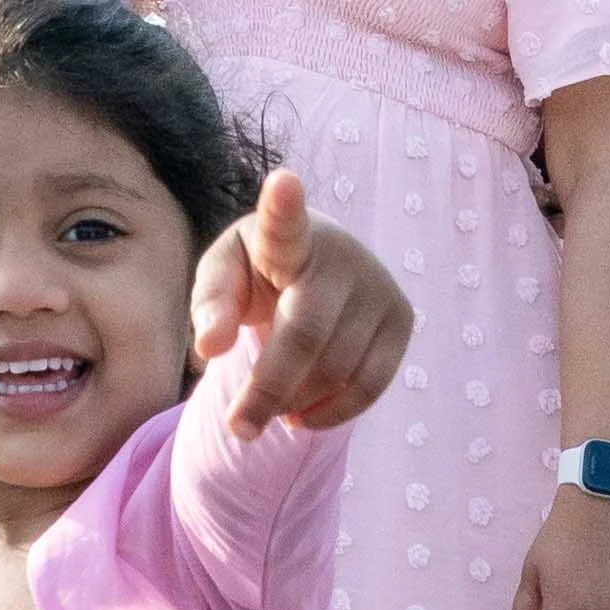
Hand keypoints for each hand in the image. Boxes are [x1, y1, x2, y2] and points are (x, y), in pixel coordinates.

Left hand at [192, 169, 412, 440]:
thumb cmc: (257, 273)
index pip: (284, 222)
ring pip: (335, 369)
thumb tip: (208, 348)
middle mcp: (341, 255)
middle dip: (268, 389)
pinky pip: (370, 384)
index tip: (282, 181)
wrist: (319, 266)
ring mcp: (378, 286)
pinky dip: (332, 413)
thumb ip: (209, 307)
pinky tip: (301, 416)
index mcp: (287, 236)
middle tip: (237, 428)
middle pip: (305, 334)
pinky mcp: (401, 319)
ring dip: (295, 401)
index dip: (284, 205)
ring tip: (270, 407)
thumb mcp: (222, 279)